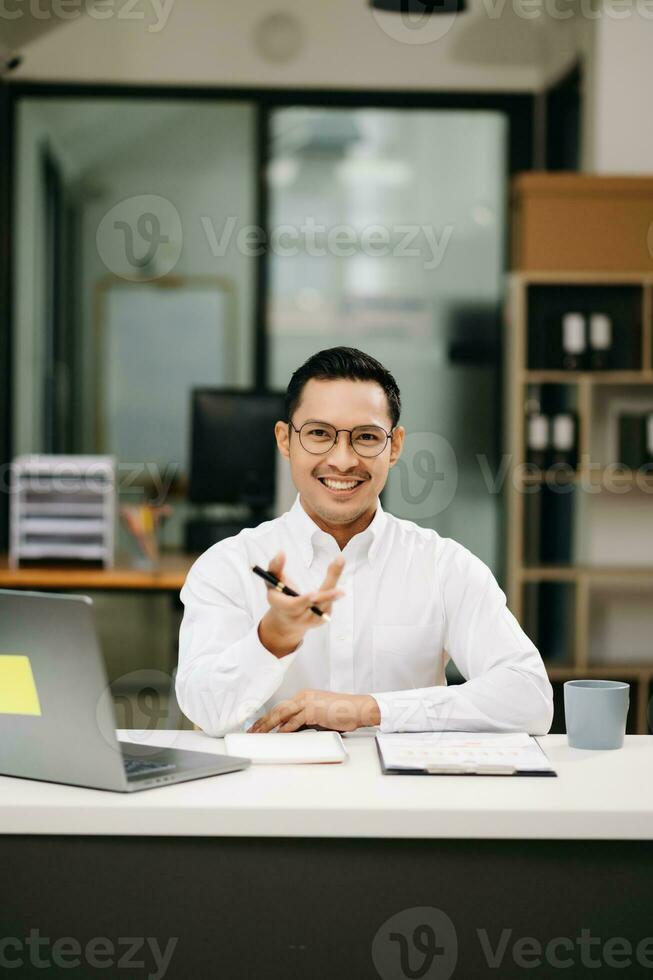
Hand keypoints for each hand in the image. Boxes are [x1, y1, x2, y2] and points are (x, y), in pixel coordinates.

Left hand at [248, 689, 380, 732]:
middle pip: (278, 710)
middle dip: (263, 721)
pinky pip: (296, 721)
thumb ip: (304, 721)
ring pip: (282, 714)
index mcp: (304, 696)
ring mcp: (308, 702)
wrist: (358, 708)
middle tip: (252, 731)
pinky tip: (278, 734)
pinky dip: (286, 728)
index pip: (281, 708)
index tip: (258, 726)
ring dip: (269, 725)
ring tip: (259, 733)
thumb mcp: (319, 716)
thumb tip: (289, 730)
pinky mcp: (314, 710)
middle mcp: (303, 697)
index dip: (268, 718)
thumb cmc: (342, 712)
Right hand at [257, 551, 345, 657]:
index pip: (294, 606)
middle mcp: (298, 617)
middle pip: (315, 606)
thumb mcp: (272, 581)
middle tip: (341, 590)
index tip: (314, 594)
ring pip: (326, 604)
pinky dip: (334, 591)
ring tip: (340, 561)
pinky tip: (333, 579)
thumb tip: (281, 552)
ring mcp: (311, 621)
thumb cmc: (278, 596)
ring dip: (335, 587)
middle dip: (328, 597)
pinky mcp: (321, 621)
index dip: (304, 600)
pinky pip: (329, 604)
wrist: (285, 621)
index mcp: (283, 607)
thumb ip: (275, 567)